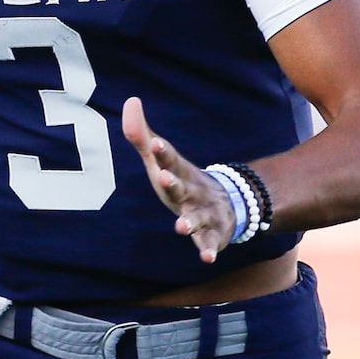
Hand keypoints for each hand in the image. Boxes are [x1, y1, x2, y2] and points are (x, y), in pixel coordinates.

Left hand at [122, 95, 234, 264]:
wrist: (229, 202)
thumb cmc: (182, 180)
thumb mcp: (161, 160)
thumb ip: (142, 136)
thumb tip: (130, 101)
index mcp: (178, 172)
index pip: (168, 159)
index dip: (161, 151)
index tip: (153, 142)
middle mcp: (192, 190)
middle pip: (182, 186)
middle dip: (173, 182)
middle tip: (163, 177)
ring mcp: (204, 212)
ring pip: (197, 217)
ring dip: (190, 221)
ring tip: (180, 227)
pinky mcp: (212, 233)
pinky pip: (210, 242)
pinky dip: (210, 249)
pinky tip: (207, 258)